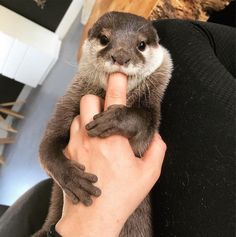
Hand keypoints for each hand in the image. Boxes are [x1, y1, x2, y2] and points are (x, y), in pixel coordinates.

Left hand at [56, 73, 166, 236]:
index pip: (114, 101)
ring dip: (88, 118)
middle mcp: (92, 137)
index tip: (118, 74)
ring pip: (77, 117)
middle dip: (97, 102)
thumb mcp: (149, 173)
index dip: (118, 83)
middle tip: (106, 114)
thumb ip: (156, 149)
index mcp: (114, 138)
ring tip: (97, 132)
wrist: (94, 215)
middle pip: (87, 101)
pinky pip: (71, 133)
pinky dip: (79, 133)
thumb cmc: (122, 195)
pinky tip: (88, 147)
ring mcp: (76, 144)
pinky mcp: (67, 154)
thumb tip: (155, 136)